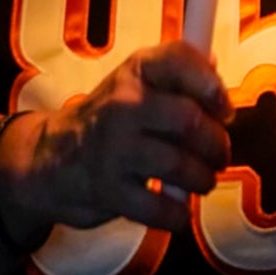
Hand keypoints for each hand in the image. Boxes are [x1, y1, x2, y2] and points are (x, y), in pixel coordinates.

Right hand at [7, 40, 231, 237]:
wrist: (50, 158)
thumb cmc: (112, 115)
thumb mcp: (140, 80)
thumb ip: (180, 73)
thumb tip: (216, 70)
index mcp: (138, 70)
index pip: (179, 60)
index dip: (212, 86)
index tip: (225, 110)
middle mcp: (124, 104)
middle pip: (189, 120)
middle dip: (216, 142)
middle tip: (220, 154)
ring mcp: (114, 149)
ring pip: (177, 164)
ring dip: (203, 177)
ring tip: (205, 180)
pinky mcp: (107, 190)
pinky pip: (156, 207)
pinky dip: (177, 214)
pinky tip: (182, 211)